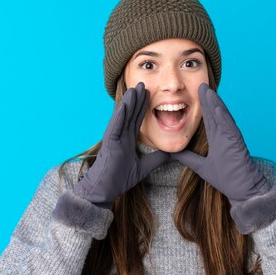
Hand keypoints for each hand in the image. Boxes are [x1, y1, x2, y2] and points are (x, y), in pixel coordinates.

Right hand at [76, 82, 169, 207]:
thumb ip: (156, 160)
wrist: (104, 191)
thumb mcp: (144, 168)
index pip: (136, 120)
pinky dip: (120, 115)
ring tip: (135, 88)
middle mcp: (120, 136)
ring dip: (129, 102)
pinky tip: (125, 104)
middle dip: (137, 99)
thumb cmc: (119, 180)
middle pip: (130, 114)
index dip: (142, 107)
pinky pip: (115, 126)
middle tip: (143, 84)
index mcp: (126, 140)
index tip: (149, 95)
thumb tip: (171, 154)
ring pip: (122, 116)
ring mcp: (114, 138)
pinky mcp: (110, 143)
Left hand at [170, 83, 269, 203]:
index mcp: (218, 139)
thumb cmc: (227, 179)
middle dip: (208, 99)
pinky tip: (216, 107)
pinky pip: (229, 128)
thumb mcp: (200, 167)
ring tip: (207, 90)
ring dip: (214, 103)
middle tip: (200, 84)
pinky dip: (223, 117)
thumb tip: (172, 153)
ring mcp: (231, 138)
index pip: (209, 119)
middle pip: (215, 114)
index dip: (203, 106)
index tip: (196, 94)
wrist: (244, 191)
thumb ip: (187, 158)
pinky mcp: (236, 144)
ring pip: (222, 117)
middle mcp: (225, 136)